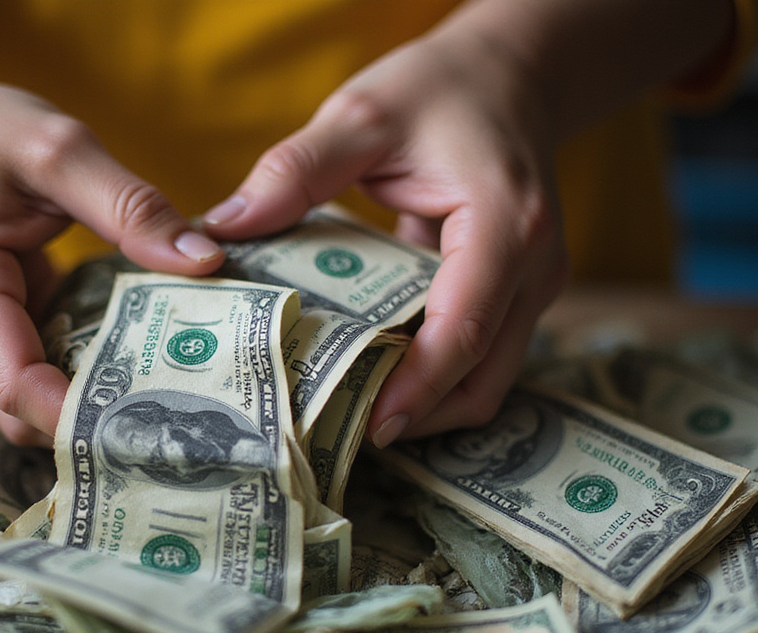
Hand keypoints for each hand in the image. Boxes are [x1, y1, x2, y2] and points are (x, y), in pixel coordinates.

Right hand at [0, 74, 224, 443]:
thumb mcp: (59, 150)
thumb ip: (131, 207)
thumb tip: (205, 263)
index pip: (20, 388)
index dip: (85, 418)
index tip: (158, 421)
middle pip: (26, 414)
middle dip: (98, 418)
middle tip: (185, 402)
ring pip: (29, 407)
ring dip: (91, 401)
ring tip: (167, 382)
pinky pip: (32, 380)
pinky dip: (78, 375)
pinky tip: (132, 357)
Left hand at [203, 29, 569, 447]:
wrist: (511, 75)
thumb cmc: (440, 89)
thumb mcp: (362, 115)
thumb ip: (295, 169)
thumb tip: (223, 228)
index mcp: (503, 223)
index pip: (466, 328)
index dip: (418, 387)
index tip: (367, 426)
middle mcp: (534, 266)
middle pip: (485, 377)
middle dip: (417, 415)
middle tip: (338, 434)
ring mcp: (534, 286)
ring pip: (489, 380)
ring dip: (427, 406)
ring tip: (350, 417)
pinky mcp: (518, 295)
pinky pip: (481, 358)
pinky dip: (434, 379)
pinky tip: (375, 379)